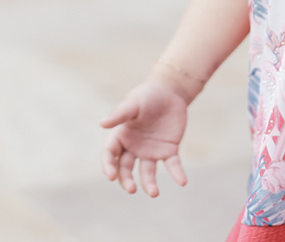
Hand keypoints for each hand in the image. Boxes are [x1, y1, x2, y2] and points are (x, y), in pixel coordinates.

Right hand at [99, 76, 190, 196]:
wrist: (170, 91)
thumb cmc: (147, 95)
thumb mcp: (133, 103)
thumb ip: (120, 114)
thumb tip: (102, 124)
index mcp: (121, 135)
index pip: (110, 154)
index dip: (108, 165)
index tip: (111, 176)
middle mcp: (134, 147)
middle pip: (126, 168)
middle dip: (126, 180)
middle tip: (132, 189)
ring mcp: (151, 150)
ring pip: (147, 172)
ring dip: (149, 183)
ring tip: (154, 193)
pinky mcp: (169, 150)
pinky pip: (172, 165)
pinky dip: (177, 174)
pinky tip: (182, 181)